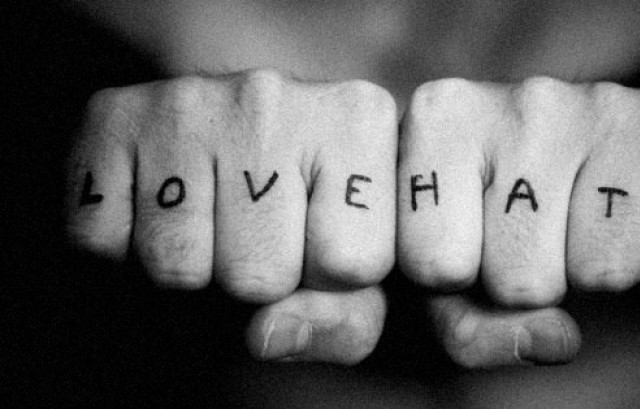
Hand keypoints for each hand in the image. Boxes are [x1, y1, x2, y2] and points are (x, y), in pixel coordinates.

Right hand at [65, 70, 396, 363]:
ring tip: (211, 220)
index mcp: (361, 119)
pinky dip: (126, 248)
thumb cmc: (309, 209)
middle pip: (261, 274)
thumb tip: (266, 336)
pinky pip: (103, 242)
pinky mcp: (113, 116)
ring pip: (179, 267)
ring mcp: (187, 100)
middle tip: (258, 234)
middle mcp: (274, 95)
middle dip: (259, 281)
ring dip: (192, 269)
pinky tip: (159, 209)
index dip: (330, 280)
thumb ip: (347, 321)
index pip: (351, 263)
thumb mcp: (360, 267)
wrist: (237, 131)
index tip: (322, 242)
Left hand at [398, 76, 639, 366]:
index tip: (466, 236)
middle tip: (532, 230)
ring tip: (580, 215)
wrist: (583, 136)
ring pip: (604, 273)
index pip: (438, 266)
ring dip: (594, 267)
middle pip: (523, 281)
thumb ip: (466, 327)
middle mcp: (522, 98)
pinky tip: (638, 207)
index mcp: (439, 116)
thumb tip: (559, 340)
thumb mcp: (445, 270)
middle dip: (527, 281)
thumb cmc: (492, 210)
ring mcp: (604, 105)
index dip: (456, 277)